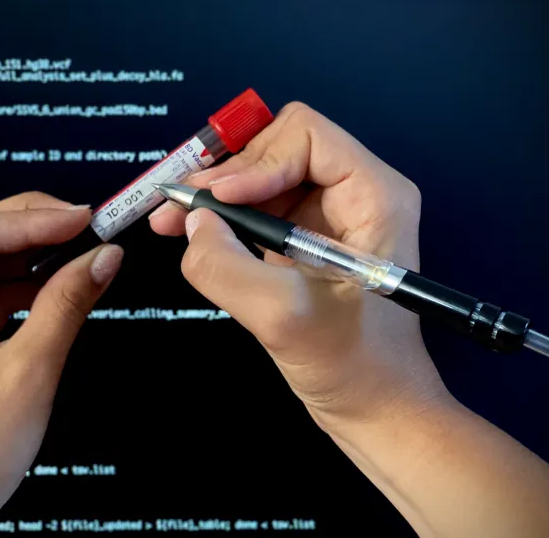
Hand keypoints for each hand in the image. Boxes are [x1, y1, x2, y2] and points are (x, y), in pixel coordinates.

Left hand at [0, 192, 122, 537]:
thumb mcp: (26, 375)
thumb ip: (65, 305)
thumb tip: (104, 256)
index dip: (31, 219)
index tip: (84, 216)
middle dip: (33, 231)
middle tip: (90, 225)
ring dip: (32, 257)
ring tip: (84, 248)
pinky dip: (22, 287)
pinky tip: (59, 280)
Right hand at [150, 102, 449, 428]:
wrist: (377, 411)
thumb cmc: (355, 366)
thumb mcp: (285, 318)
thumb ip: (227, 267)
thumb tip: (191, 223)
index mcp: (373, 194)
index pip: (305, 135)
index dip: (256, 159)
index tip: (220, 198)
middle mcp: (353, 194)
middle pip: (277, 148)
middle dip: (225, 173)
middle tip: (177, 202)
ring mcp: (327, 218)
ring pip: (261, 177)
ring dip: (216, 194)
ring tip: (171, 219)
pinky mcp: (304, 243)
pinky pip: (257, 210)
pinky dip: (223, 218)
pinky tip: (192, 235)